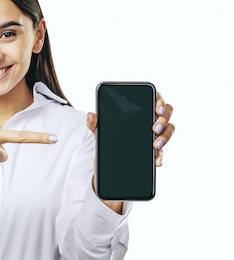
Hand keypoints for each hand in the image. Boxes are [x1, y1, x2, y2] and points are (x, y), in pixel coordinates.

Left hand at [86, 91, 174, 210]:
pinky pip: (162, 152)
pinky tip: (156, 161)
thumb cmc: (108, 136)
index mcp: (141, 109)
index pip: (156, 99)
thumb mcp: (100, 130)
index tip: (157, 109)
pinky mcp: (154, 150)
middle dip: (164, 120)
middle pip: (167, 114)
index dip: (160, 101)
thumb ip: (94, 123)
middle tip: (154, 128)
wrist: (108, 159)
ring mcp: (155, 135)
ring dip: (165, 137)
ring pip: (169, 131)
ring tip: (155, 145)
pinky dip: (160, 156)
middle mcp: (152, 120)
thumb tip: (90, 116)